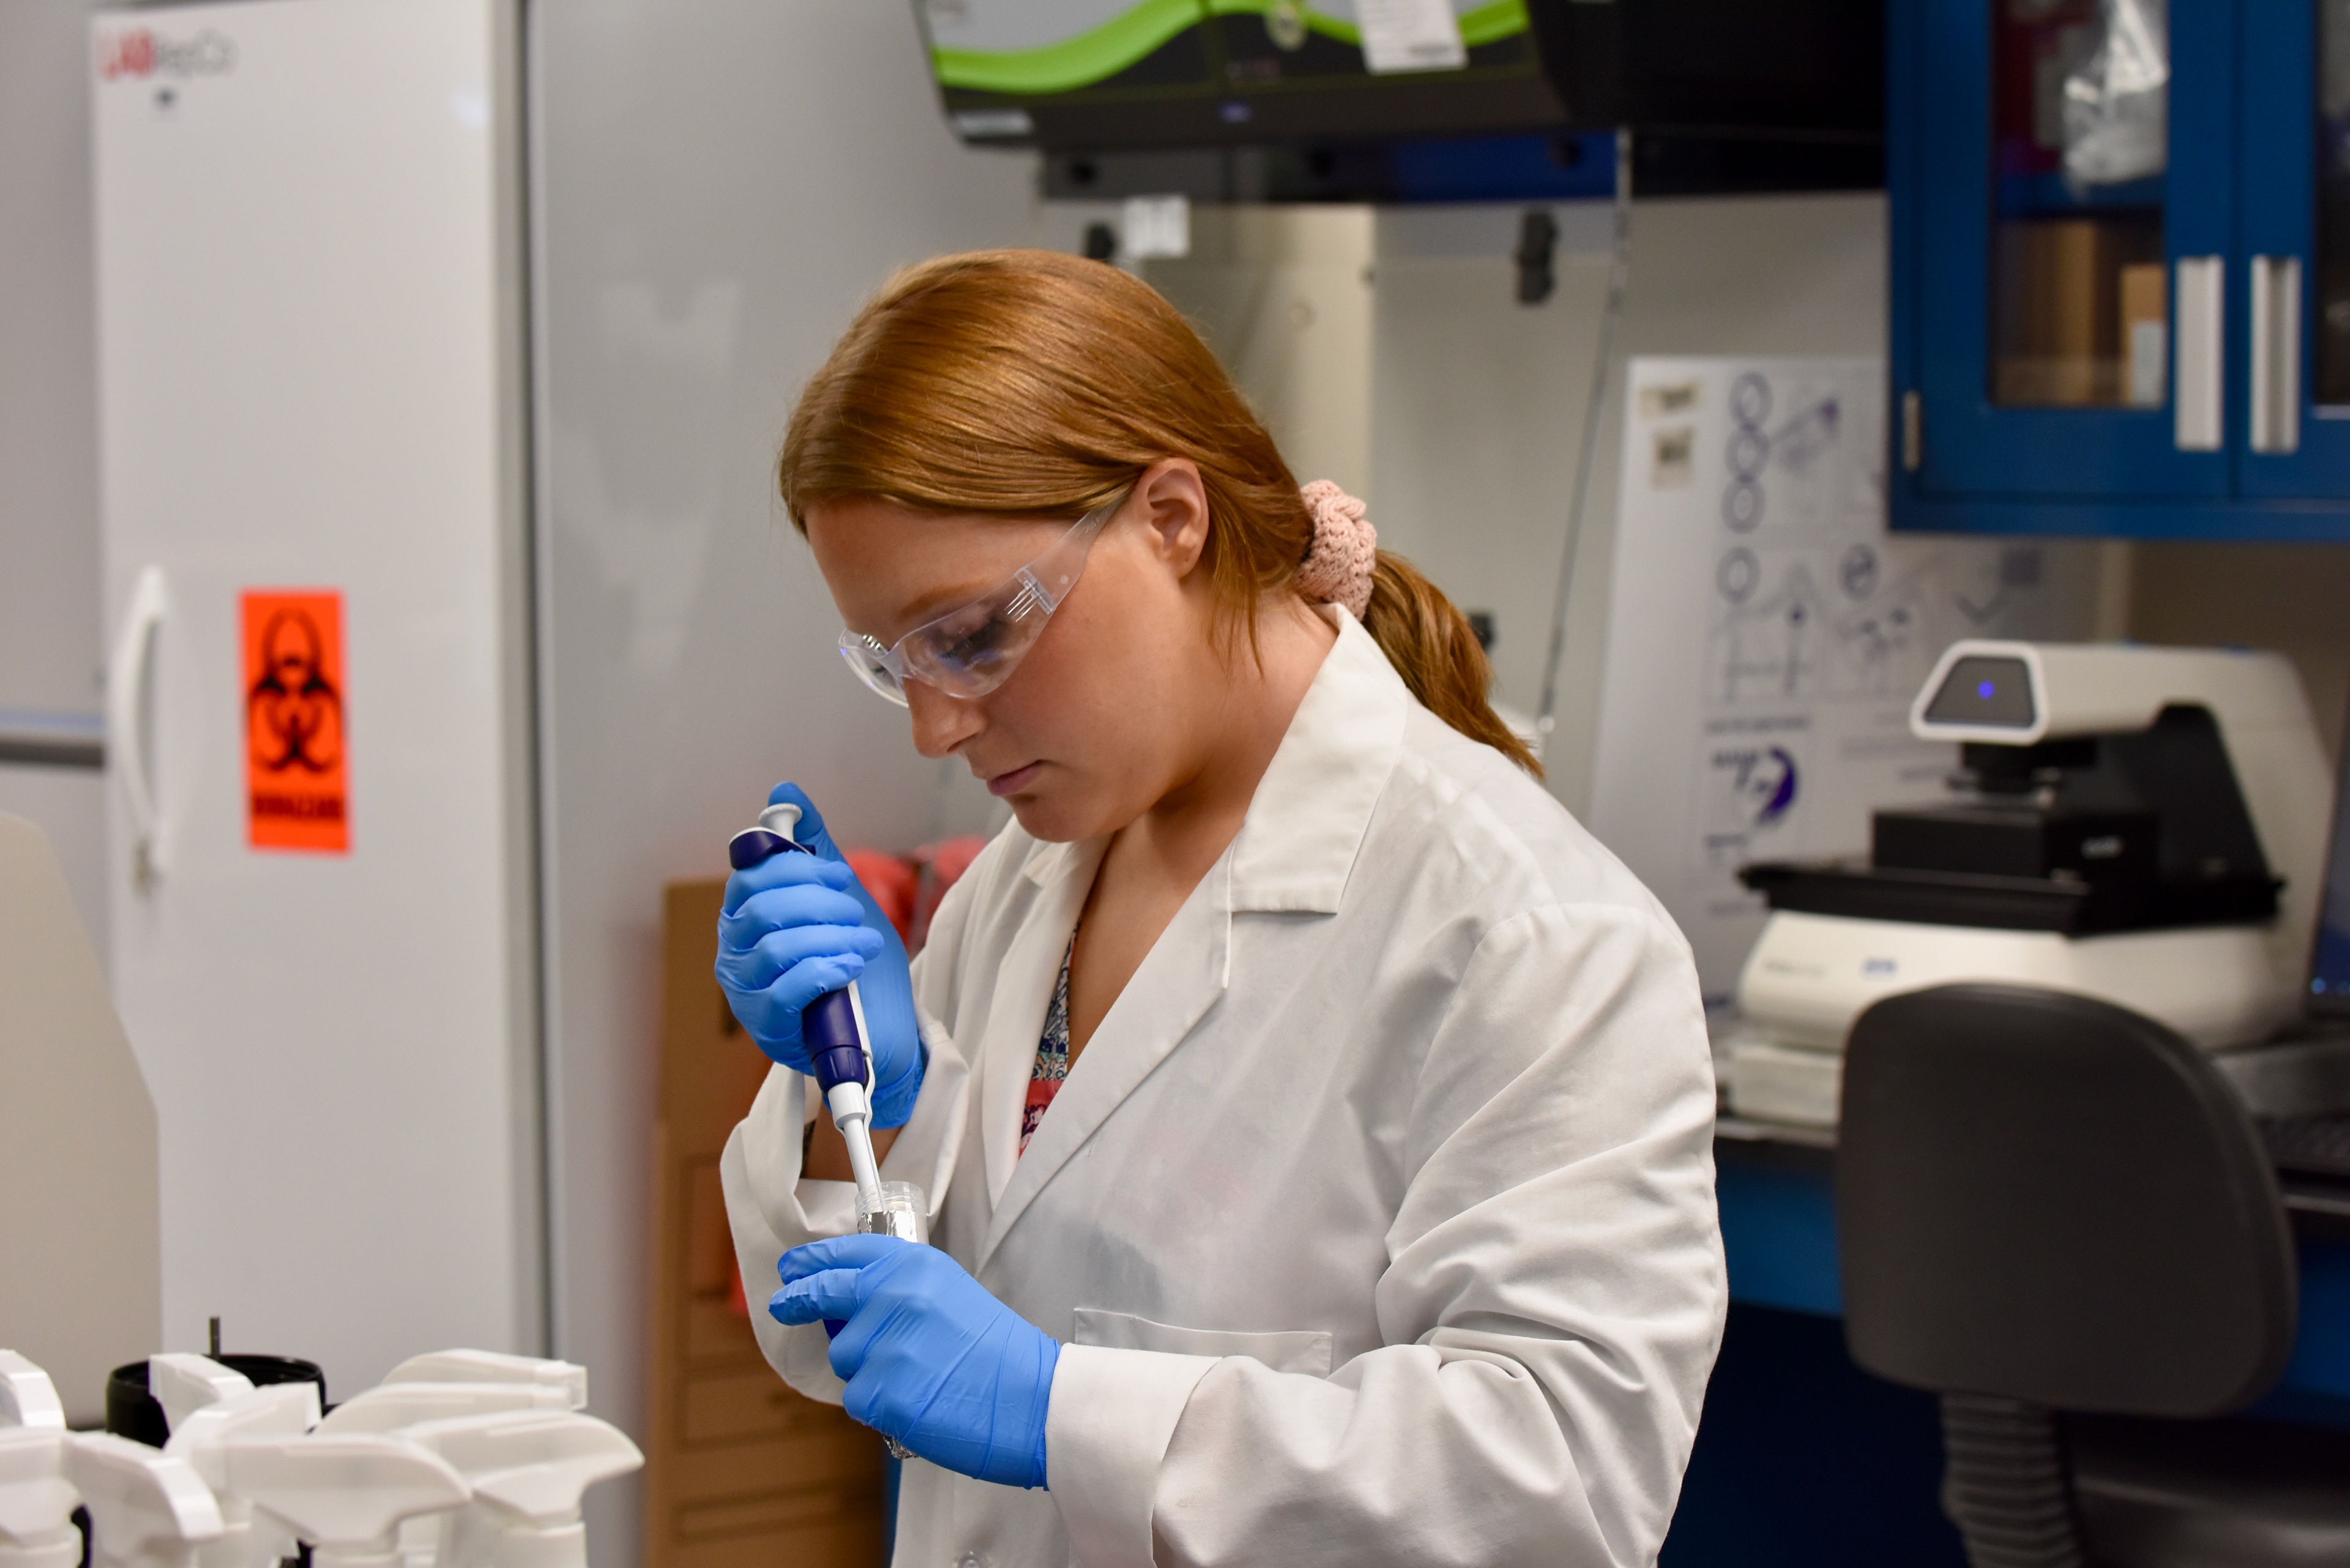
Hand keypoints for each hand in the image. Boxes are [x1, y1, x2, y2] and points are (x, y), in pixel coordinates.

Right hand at [715, 783, 924, 1124]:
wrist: (887, 1033)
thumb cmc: (856, 964)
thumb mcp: (840, 897)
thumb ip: (812, 847)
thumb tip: (784, 792)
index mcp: (745, 916)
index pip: (751, 876)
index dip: (798, 868)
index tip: (840, 876)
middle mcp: (735, 952)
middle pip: (761, 907)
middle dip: (818, 901)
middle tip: (854, 911)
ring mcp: (746, 991)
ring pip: (776, 945)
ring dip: (830, 936)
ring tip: (863, 943)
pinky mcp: (768, 1026)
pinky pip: (786, 986)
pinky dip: (825, 968)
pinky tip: (849, 967)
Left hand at [770, 1236, 1056, 1489]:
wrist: (1033, 1398)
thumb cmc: (997, 1351)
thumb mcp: (949, 1293)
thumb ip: (900, 1288)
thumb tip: (847, 1300)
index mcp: (912, 1266)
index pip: (845, 1254)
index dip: (812, 1260)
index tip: (792, 1268)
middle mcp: (892, 1296)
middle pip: (823, 1295)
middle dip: (797, 1299)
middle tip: (784, 1303)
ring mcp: (884, 1345)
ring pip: (844, 1358)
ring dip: (867, 1370)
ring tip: (916, 1375)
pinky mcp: (881, 1393)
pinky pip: (858, 1399)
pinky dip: (880, 1405)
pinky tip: (917, 1401)